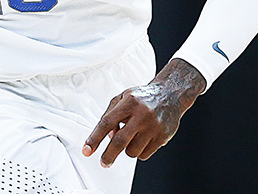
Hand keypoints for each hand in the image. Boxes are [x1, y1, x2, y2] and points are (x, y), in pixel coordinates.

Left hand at [82, 59, 204, 166]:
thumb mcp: (122, 97)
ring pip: (132, 151)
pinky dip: (138, 151)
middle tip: (103, 163)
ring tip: (131, 137)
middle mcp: (142, 114)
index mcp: (129, 102)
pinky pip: (144, 154)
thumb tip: (106, 137)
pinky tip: (142, 139)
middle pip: (120, 141)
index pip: (107, 123)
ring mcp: (154, 127)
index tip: (87, 150)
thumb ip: (110, 115)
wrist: (170, 95)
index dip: (94, 138)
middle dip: (108, 155)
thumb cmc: (142, 98)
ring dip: (126, 149)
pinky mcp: (163, 137)